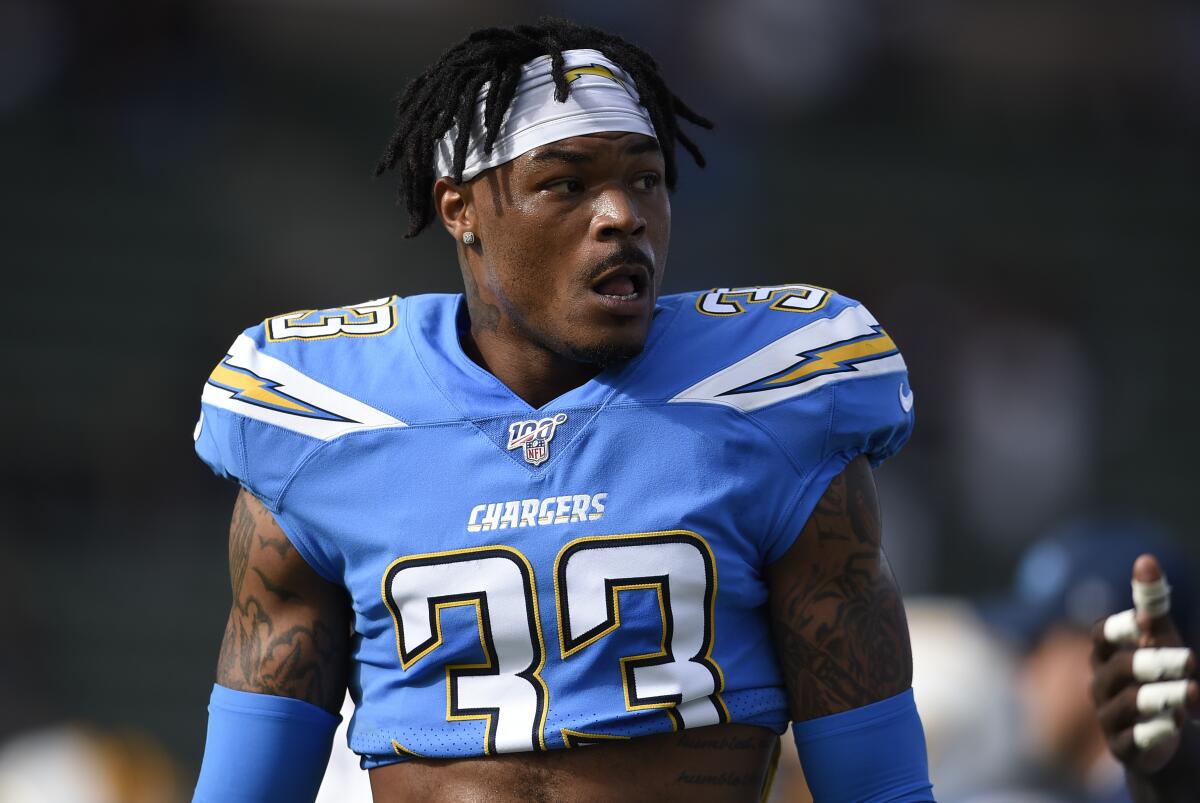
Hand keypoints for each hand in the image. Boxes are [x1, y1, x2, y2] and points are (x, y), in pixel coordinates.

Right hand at [1090, 554, 1198, 774]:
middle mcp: (1102, 684)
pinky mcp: (1123, 748)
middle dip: (1154, 663)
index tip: (1148, 624)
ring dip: (1164, 697)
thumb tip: (1146, 560)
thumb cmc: (1160, 678)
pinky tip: (1176, 725)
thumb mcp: (1161, 642)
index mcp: (1107, 655)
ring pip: (1128, 702)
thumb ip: (1152, 606)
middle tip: (1191, 661)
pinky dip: (1156, 731)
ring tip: (1194, 693)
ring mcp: (1109, 717)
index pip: (1101, 635)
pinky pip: (1133, 738)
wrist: (1162, 739)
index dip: (1121, 628)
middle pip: (1118, 668)